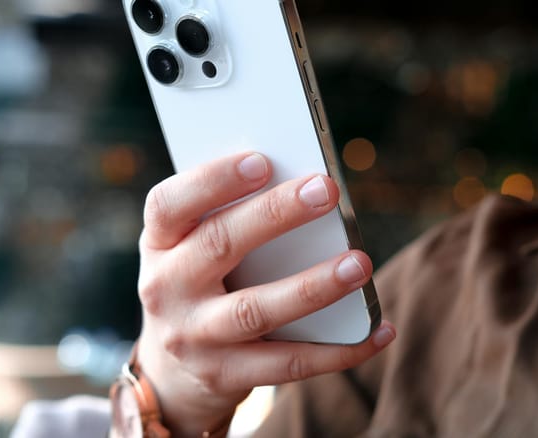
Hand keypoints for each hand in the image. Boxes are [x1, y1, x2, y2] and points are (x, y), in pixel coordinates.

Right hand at [136, 152, 395, 436]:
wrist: (173, 371)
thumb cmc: (197, 286)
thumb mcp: (190, 250)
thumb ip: (227, 219)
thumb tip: (301, 186)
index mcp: (159, 244)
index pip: (169, 204)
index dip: (213, 180)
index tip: (262, 161)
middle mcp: (165, 288)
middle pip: (219, 245)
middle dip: (275, 215)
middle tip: (325, 190)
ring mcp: (193, 336)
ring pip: (255, 309)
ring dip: (312, 286)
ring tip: (358, 264)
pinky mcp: (224, 374)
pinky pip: (287, 364)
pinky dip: (338, 350)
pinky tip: (378, 332)